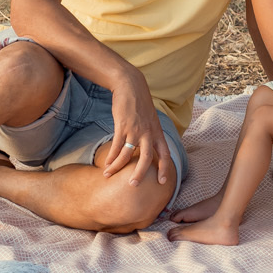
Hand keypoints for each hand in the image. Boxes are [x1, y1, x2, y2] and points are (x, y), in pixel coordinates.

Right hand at [102, 72, 171, 190]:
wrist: (131, 86)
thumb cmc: (140, 105)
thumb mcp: (151, 120)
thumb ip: (151, 134)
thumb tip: (147, 149)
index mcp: (157, 133)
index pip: (165, 154)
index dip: (164, 168)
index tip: (162, 182)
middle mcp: (148, 133)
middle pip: (147, 158)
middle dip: (140, 173)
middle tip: (133, 185)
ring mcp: (135, 130)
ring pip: (127, 154)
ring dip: (117, 166)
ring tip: (109, 175)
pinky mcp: (123, 126)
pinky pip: (116, 146)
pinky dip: (111, 156)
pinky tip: (107, 164)